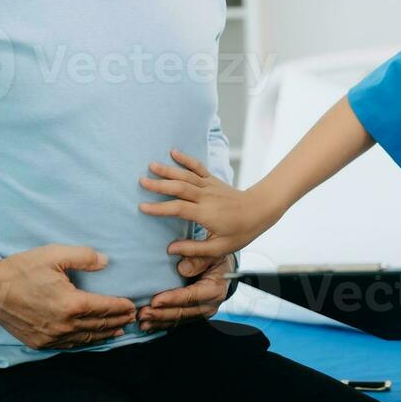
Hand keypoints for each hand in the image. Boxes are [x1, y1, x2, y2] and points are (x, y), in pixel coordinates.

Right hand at [0, 244, 136, 349]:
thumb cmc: (22, 269)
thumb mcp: (54, 254)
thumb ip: (84, 256)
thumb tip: (106, 261)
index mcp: (70, 304)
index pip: (104, 307)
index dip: (120, 307)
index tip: (132, 306)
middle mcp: (64, 325)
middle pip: (99, 325)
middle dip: (118, 321)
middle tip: (132, 318)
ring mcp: (51, 337)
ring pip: (86, 338)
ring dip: (105, 334)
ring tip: (119, 330)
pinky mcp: (40, 343)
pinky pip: (69, 345)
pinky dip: (84, 341)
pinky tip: (91, 338)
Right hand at [137, 149, 281, 257]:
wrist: (260, 209)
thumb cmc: (241, 231)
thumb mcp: (220, 247)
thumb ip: (195, 249)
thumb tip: (171, 249)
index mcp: (206, 214)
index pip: (178, 209)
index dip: (159, 208)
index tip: (142, 207)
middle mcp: (206, 197)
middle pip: (178, 188)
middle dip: (158, 184)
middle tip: (140, 182)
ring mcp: (210, 186)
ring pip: (186, 175)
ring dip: (168, 170)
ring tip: (150, 166)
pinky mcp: (213, 180)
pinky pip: (198, 167)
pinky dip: (186, 159)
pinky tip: (173, 152)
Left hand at [137, 253, 234, 332]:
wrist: (226, 272)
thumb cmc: (217, 260)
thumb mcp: (213, 254)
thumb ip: (198, 259)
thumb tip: (182, 267)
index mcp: (214, 290)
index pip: (190, 296)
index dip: (172, 300)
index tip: (155, 301)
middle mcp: (209, 305)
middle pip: (182, 312)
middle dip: (160, 314)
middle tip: (142, 313)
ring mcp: (202, 312)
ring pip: (178, 319)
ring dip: (159, 321)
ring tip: (142, 322)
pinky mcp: (195, 315)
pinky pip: (178, 321)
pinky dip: (163, 323)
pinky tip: (150, 324)